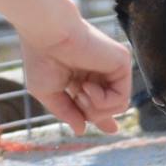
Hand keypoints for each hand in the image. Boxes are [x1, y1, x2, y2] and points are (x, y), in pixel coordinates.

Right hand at [20, 16, 131, 134]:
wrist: (49, 35)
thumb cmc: (42, 59)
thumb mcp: (48, 93)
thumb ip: (66, 112)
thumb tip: (81, 131)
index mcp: (82, 77)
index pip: (99, 101)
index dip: (104, 117)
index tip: (112, 129)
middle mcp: (100, 72)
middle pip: (110, 107)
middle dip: (93, 114)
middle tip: (78, 97)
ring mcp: (112, 67)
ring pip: (118, 107)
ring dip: (95, 109)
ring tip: (81, 92)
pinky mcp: (123, 63)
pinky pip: (121, 98)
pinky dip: (102, 101)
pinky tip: (87, 86)